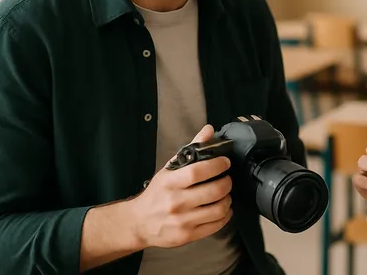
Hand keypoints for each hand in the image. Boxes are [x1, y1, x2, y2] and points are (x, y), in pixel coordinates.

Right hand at [128, 125, 233, 248]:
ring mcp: (182, 221)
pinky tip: (223, 209)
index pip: (198, 172)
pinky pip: (216, 225)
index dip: (217, 165)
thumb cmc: (157, 193)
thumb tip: (209, 130)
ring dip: (228, 199)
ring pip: (218, 209)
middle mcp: (176, 202)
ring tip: (225, 194)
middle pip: (213, 191)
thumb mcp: (169, 169)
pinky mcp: (188, 235)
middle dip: (227, 182)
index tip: (225, 162)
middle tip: (227, 179)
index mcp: (170, 183)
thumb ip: (191, 149)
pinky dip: (225, 215)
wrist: (139, 223)